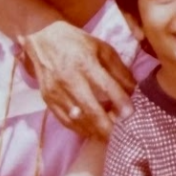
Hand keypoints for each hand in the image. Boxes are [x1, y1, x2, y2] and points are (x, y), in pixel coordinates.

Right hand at [22, 21, 135, 139]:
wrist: (41, 39)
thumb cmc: (76, 43)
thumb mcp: (101, 48)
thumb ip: (118, 69)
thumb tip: (134, 90)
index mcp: (84, 63)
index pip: (105, 86)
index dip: (120, 101)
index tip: (131, 114)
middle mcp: (68, 79)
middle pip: (90, 108)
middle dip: (108, 125)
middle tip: (122, 135)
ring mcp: (56, 91)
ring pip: (78, 119)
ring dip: (96, 131)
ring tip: (111, 136)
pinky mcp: (48, 100)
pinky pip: (66, 121)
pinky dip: (81, 129)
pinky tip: (94, 132)